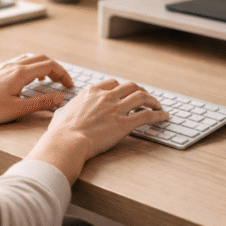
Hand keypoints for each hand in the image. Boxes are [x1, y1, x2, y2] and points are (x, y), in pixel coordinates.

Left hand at [0, 54, 73, 129]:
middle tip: (63, 82)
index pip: (49, 66)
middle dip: (56, 69)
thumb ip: (41, 103)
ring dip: (44, 67)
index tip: (69, 86)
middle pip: (42, 59)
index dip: (63, 74)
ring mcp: (5, 68)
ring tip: (49, 80)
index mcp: (21, 73)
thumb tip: (60, 98)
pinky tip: (29, 80)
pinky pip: (21, 63)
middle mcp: (14, 66)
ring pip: (31, 59)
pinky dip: (32, 68)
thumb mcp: (18, 109)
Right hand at [26, 79, 168, 183]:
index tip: (126, 93)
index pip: (113, 83)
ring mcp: (116, 109)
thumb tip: (61, 113)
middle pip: (131, 86)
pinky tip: (164, 116)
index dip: (122, 88)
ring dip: (152, 100)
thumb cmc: (61, 132)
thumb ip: (64, 111)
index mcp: (91, 93)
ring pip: (142, 97)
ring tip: (158, 105)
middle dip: (140, 91)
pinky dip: (158, 114)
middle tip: (146, 98)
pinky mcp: (124, 124)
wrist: (66, 142)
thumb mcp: (61, 114)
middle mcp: (106, 97)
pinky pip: (146, 115)